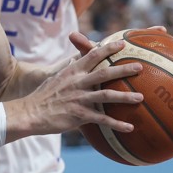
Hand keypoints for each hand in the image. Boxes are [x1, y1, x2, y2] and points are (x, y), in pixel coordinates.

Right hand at [6, 32, 143, 139]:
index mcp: (72, 71)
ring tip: (141, 97)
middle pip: (105, 72)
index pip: (93, 55)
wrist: (30, 113)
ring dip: (125, 97)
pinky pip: (102, 120)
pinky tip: (130, 127)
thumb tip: (76, 59)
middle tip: (140, 67)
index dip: (109, 48)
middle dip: (124, 69)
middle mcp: (77, 82)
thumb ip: (69, 69)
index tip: (123, 44)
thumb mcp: (55, 77)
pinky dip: (117, 124)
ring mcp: (79, 98)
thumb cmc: (43, 95)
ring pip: (107, 95)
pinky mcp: (79, 115)